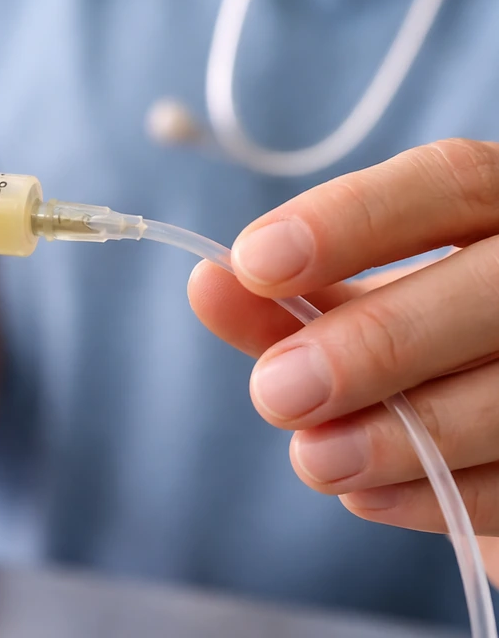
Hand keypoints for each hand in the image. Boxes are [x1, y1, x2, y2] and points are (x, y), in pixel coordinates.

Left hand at [189, 139, 498, 573]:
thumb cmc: (427, 341)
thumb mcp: (363, 306)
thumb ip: (293, 299)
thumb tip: (208, 283)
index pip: (450, 183)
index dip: (351, 221)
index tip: (254, 264)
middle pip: (492, 289)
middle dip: (377, 342)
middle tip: (275, 391)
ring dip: (402, 435)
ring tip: (313, 460)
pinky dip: (439, 494)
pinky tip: (367, 497)